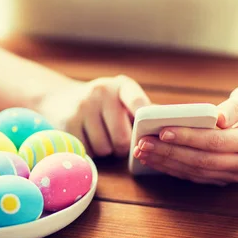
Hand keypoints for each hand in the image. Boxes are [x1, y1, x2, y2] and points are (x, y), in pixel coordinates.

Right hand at [36, 75, 150, 156]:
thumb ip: (145, 111)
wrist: (61, 99)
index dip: (145, 120)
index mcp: (121, 85)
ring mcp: (82, 107)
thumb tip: (175, 125)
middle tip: (120, 142)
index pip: (137, 103)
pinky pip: (88, 151)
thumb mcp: (123, 99)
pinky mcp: (68, 123)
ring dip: (107, 150)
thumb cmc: (104, 104)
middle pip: (122, 138)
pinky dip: (91, 152)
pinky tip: (89, 138)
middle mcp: (101, 92)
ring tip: (103, 137)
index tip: (150, 131)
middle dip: (123, 146)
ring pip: (105, 148)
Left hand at [133, 85, 237, 184]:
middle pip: (201, 160)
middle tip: (142, 143)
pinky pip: (195, 176)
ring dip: (166, 163)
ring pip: (195, 171)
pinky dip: (172, 168)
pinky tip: (153, 159)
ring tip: (141, 151)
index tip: (163, 130)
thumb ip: (237, 105)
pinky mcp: (224, 178)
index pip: (216, 141)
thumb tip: (218, 117)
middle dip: (168, 152)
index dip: (188, 137)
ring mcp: (235, 174)